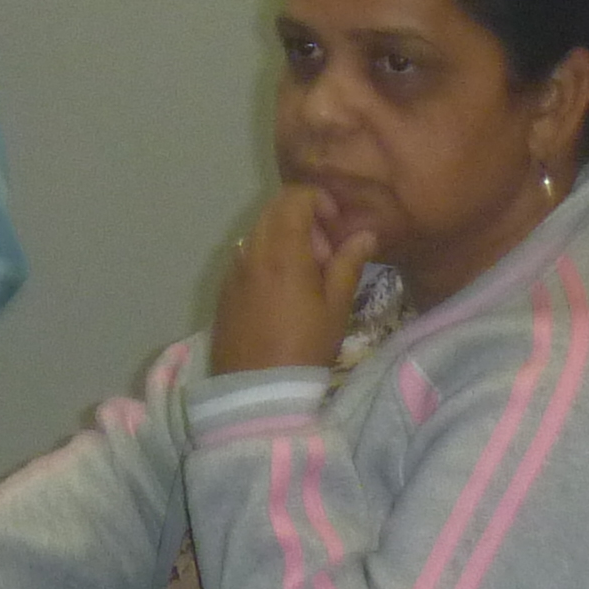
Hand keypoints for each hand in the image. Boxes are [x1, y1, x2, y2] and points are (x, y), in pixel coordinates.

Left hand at [207, 179, 377, 375]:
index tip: (337, 226)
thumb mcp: (336, 308)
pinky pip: (247, 255)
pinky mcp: (225, 288)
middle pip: (274, 210)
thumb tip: (364, 235)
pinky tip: (285, 291)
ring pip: (260, 232)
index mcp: (281, 251)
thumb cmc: (304, 348)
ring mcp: (233, 269)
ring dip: (286, 238)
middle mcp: (251, 251)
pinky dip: (268, 257)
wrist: (255, 390)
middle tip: (327, 255)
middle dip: (304, 219)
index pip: (294, 197)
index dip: (319, 200)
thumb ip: (348, 264)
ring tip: (309, 277)